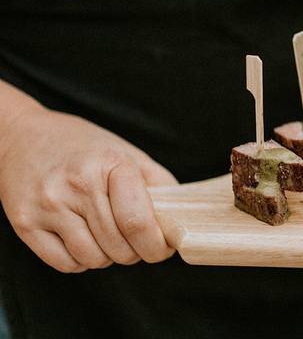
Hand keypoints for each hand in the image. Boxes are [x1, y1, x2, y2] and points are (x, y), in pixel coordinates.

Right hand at [0, 106, 177, 272]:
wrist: (24, 136)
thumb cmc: (84, 146)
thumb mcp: (126, 152)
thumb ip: (158, 182)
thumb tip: (179, 219)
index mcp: (110, 165)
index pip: (139, 222)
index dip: (157, 245)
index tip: (163, 249)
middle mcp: (77, 185)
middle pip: (119, 246)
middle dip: (135, 253)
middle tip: (136, 243)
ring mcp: (48, 206)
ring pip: (93, 259)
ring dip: (108, 258)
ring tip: (109, 239)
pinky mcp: (25, 224)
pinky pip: (64, 264)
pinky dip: (80, 262)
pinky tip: (84, 242)